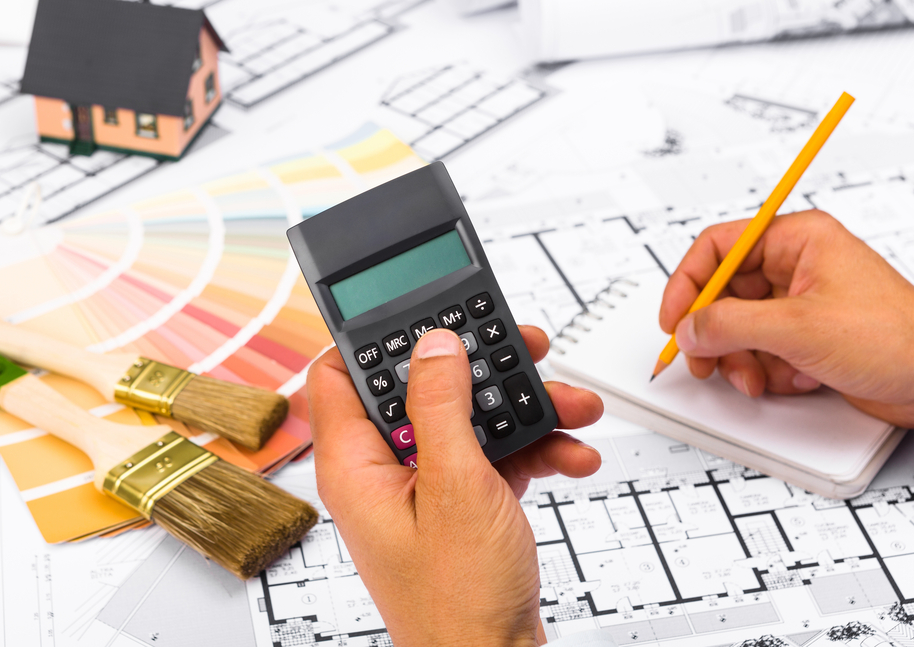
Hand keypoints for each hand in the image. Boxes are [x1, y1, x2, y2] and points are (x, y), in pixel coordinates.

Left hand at [307, 326, 602, 646]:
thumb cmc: (458, 602)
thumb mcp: (455, 487)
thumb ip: (442, 408)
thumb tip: (434, 345)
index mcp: (357, 466)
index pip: (339, 377)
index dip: (374, 338)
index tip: (420, 312)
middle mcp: (386, 473)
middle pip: (422, 391)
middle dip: (478, 369)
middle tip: (520, 346)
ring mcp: (428, 488)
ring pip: (469, 421)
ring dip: (523, 409)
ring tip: (571, 404)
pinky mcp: (464, 504)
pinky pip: (496, 457)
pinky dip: (537, 451)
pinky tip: (574, 454)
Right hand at [659, 209, 913, 426]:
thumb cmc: (896, 338)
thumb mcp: (797, 328)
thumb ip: (729, 325)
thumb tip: (689, 328)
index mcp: (798, 239)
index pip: (718, 247)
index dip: (688, 282)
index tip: (674, 317)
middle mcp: (796, 266)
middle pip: (723, 293)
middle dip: (714, 332)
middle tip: (704, 359)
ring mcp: (800, 304)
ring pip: (738, 327)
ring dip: (739, 358)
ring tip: (755, 378)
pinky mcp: (805, 337)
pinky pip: (759, 350)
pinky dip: (764, 370)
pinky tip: (790, 378)